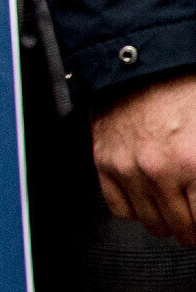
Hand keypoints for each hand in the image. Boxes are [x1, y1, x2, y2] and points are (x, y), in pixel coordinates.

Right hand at [93, 73, 195, 245]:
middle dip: (193, 227)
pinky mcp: (103, 163)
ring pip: (151, 223)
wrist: (140, 63)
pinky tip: (148, 199)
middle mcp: (158, 170)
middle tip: (195, 219)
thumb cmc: (182, 90)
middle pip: (182, 228)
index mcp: (192, 162)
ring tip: (177, 212)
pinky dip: (136, 210)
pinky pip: (119, 208)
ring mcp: (127, 169)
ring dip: (167, 222)